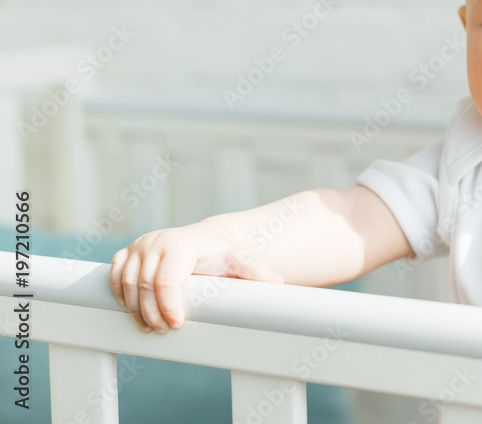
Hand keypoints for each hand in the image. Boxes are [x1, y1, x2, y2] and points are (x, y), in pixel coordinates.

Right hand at [109, 221, 284, 333]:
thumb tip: (278, 284)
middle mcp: (156, 242)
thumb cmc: (222, 254)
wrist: (206, 240)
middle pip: (143, 284)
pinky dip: (119, 294)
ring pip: (126, 283)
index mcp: (181, 244)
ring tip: (150, 327)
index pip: (166, 279)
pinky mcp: (127, 252)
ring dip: (134, 309)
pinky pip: (114, 275)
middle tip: (163, 331)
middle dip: (151, 312)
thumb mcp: (240, 261)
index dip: (168, 305)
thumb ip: (256, 271)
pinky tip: (132, 310)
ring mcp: (139, 246)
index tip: (177, 324)